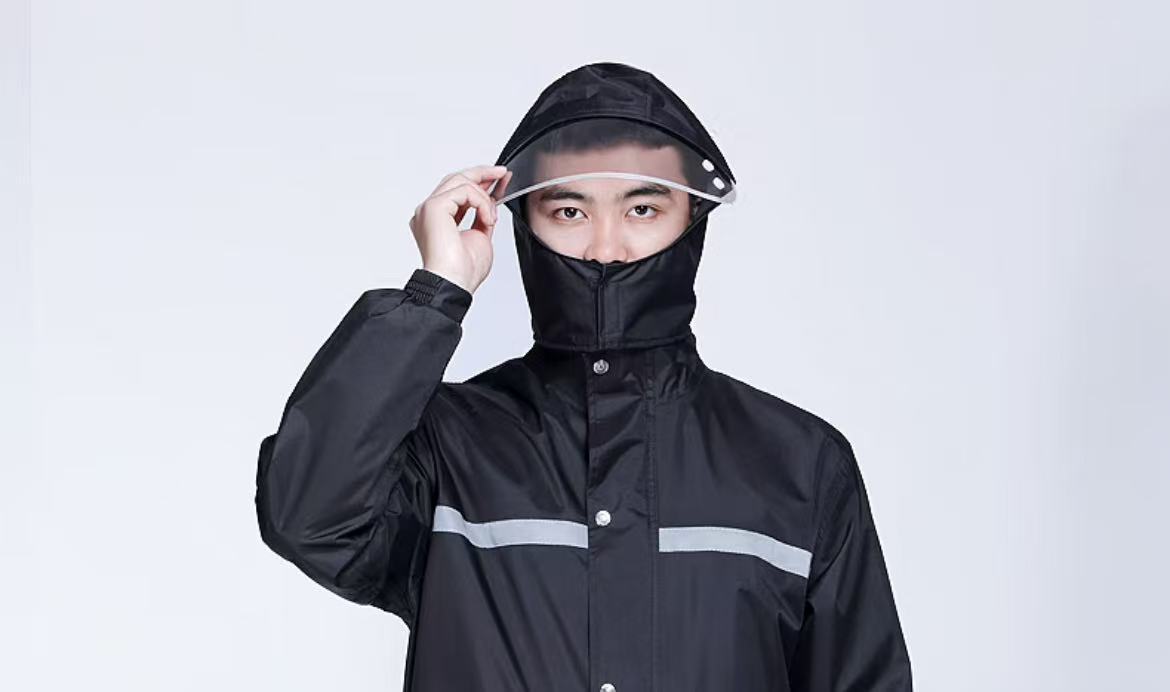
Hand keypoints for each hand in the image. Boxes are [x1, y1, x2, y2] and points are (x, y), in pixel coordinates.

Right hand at [409, 164, 512, 294]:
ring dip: (484, 195)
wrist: (454, 283)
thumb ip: (481, 219)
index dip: (479, 183)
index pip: (457, 191)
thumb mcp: (480, 237)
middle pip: (456, 179)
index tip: (498, 180)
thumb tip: (489, 204)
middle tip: (502, 173)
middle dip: (482, 174)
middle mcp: (429, 212)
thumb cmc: (463, 272)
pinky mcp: (434, 207)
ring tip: (492, 216)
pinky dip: (481, 203)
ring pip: (461, 181)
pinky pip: (465, 191)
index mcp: (436, 220)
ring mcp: (429, 208)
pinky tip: (487, 219)